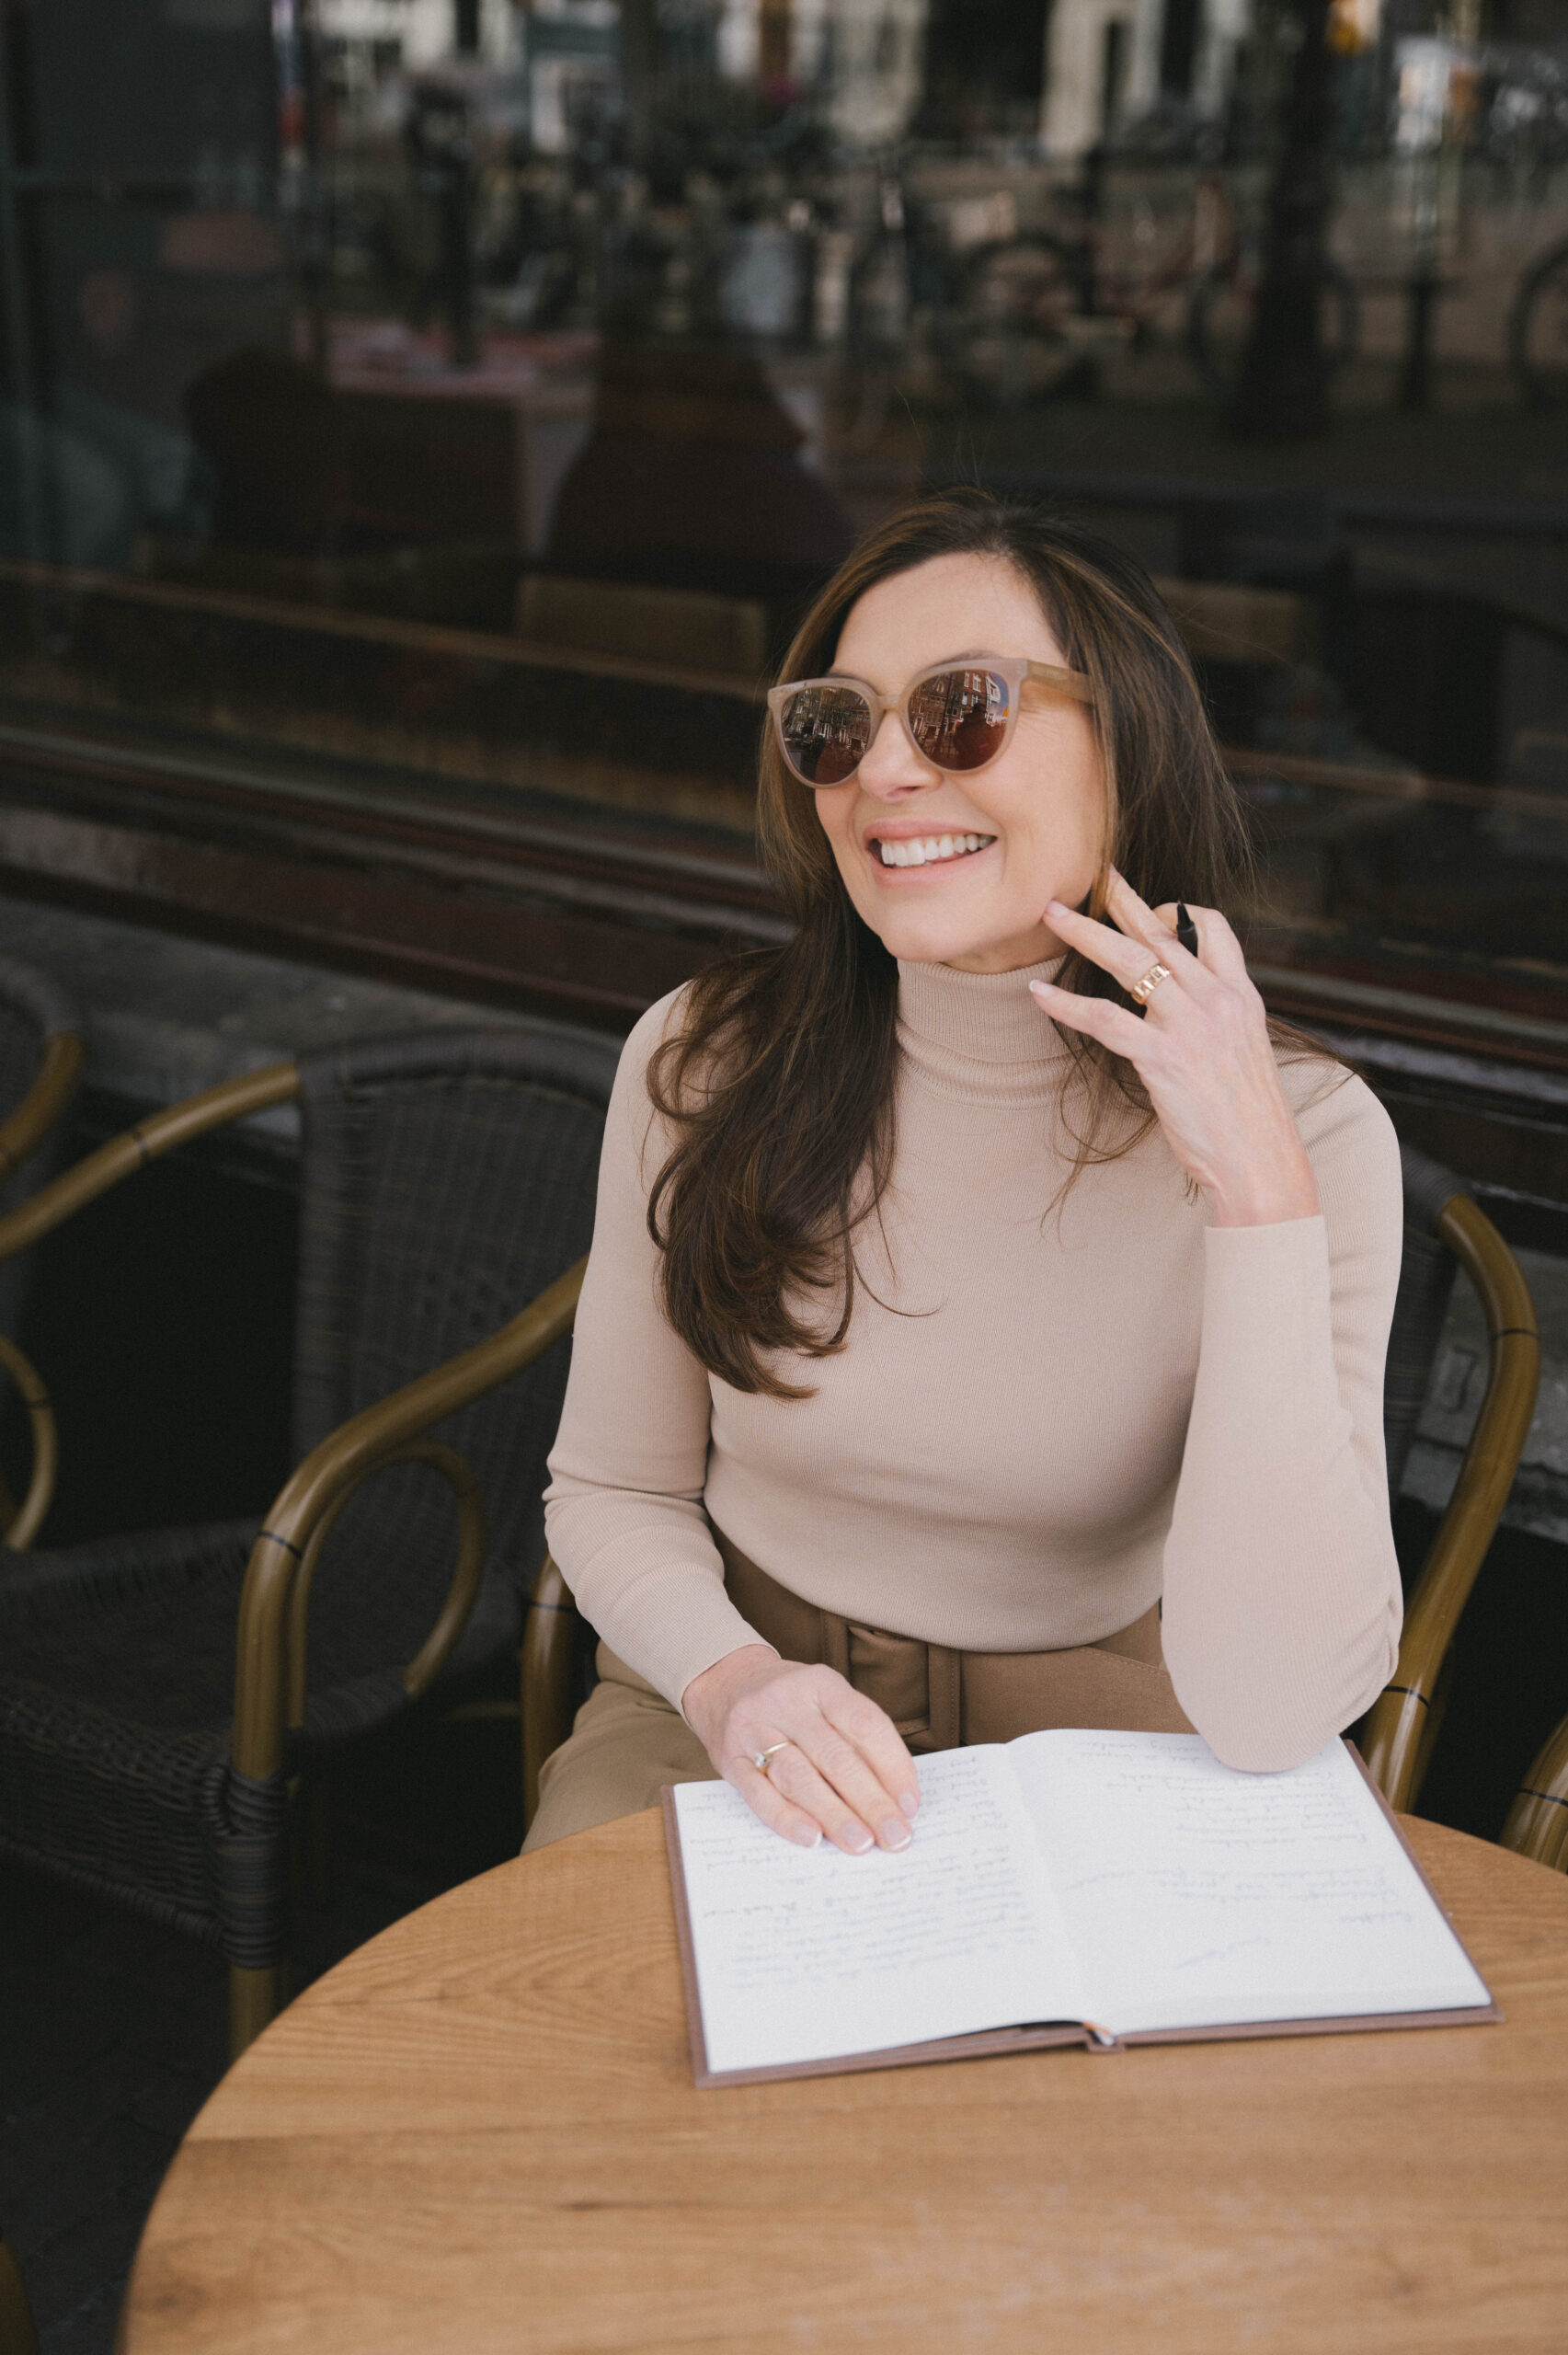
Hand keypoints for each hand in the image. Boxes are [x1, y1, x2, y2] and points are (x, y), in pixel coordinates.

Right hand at [682, 1643, 920, 1853]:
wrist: (724, 1683)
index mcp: (821, 1684)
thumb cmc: (791, 1702)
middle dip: (871, 1802)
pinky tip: (811, 1838)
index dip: (893, 1766)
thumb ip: (856, 1739)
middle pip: (836, 1757)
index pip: (865, 1724)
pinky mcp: (732, 1760)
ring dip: (834, 1815)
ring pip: (799, 1777)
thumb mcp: (825, 1699)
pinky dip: (787, 1819)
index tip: (911, 1805)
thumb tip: (895, 1799)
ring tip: (860, 1843)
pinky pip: (759, 1794)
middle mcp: (787, 1703)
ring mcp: (755, 1730)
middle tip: (895, 1836)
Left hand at [1028, 870, 1319, 1228]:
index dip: (1178, 909)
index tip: (1147, 904)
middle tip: (1091, 877)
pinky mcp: (1164, 1057)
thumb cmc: (1249, 1120)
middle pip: (1162, 935)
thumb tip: (1181, 1013)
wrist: (1262, 1161)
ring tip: (1053, 915)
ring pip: (1130, 962)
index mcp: (1241, 997)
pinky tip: (1039, 995)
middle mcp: (1217, 1001)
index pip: (1214, 929)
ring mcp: (1191, 1026)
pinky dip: (1067, 1005)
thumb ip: (1215, 1023)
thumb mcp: (1243, 1055)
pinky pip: (1104, 1019)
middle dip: (1122, 902)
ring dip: (1086, 934)